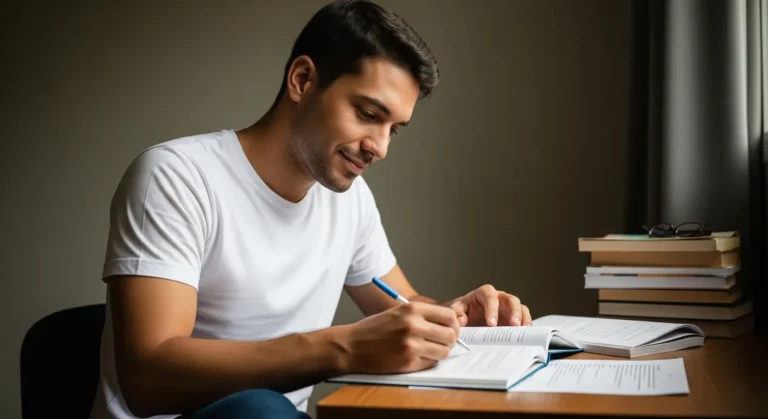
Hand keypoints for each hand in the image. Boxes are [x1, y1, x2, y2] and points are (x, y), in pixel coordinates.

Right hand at [342, 302, 459, 373]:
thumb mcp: (398, 312)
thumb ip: (423, 316)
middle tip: (442, 342)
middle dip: (450, 340)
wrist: (352, 345)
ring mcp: (412, 345)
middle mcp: (414, 325)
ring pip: (444, 351)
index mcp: (413, 309)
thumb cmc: (374, 329)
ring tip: (428, 350)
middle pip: (451, 335)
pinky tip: (416, 357)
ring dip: (439, 352)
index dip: (453, 324)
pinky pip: (431, 363)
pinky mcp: (408, 362)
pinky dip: (428, 362)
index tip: (450, 329)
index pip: (449, 316)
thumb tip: (450, 325)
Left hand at [447, 284, 531, 326]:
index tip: (491, 323)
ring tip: (521, 330)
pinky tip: (524, 334)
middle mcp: (499, 298)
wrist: (468, 320)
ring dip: (522, 318)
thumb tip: (460, 321)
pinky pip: (524, 318)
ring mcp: (508, 308)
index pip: (490, 296)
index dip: (492, 308)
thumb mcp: (457, 310)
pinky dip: (526, 325)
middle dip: (513, 312)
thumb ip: (457, 313)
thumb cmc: (464, 312)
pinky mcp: (514, 318)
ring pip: (520, 307)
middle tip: (513, 325)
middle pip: (510, 299)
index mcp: (484, 294)